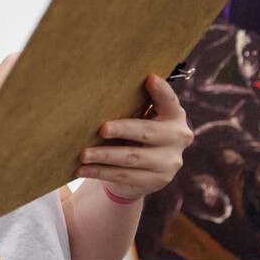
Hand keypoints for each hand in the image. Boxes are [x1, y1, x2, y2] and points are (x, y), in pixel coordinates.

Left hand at [76, 75, 193, 199]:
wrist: (142, 172)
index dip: (161, 91)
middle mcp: (178, 138)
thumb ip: (134, 105)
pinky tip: (81, 169)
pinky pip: (123, 175)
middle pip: (147, 132)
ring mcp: (169, 163)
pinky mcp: (156, 181)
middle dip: (123, 130)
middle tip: (102, 129)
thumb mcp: (141, 118)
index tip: (149, 78)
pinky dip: (99, 171)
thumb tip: (102, 87)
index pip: (169, 101)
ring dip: (104, 155)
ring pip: (132, 158)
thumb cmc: (136, 134)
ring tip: (83, 154)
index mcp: (174, 117)